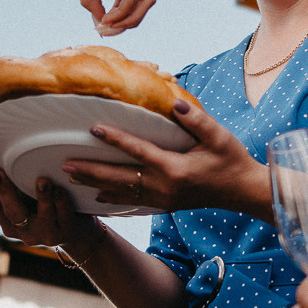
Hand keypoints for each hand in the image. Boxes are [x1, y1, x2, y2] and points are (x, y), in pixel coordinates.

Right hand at [0, 167, 110, 254]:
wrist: (77, 234)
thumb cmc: (47, 211)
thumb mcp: (25, 203)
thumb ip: (9, 191)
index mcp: (11, 225)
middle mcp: (26, 233)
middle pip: (12, 213)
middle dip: (5, 191)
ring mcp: (46, 234)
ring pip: (42, 217)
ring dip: (42, 197)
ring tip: (42, 179)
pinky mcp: (66, 233)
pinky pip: (64, 216)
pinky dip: (62, 202)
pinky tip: (61, 189)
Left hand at [63, 100, 263, 215]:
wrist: (243, 192)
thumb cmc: (231, 160)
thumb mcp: (218, 136)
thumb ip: (195, 119)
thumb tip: (173, 102)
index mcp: (175, 169)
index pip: (138, 151)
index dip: (115, 139)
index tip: (93, 128)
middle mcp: (164, 187)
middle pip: (120, 178)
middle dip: (91, 170)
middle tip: (64, 164)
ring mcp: (163, 199)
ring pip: (122, 192)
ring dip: (95, 184)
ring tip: (72, 177)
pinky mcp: (165, 204)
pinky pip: (132, 201)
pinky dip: (113, 198)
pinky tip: (97, 195)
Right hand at [74, 0, 156, 37]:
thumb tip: (99, 23)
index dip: (119, 14)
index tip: (103, 26)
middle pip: (143, 4)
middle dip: (125, 22)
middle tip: (106, 31)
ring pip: (144, 4)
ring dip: (126, 21)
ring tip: (108, 28)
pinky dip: (122, 12)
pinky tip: (109, 19)